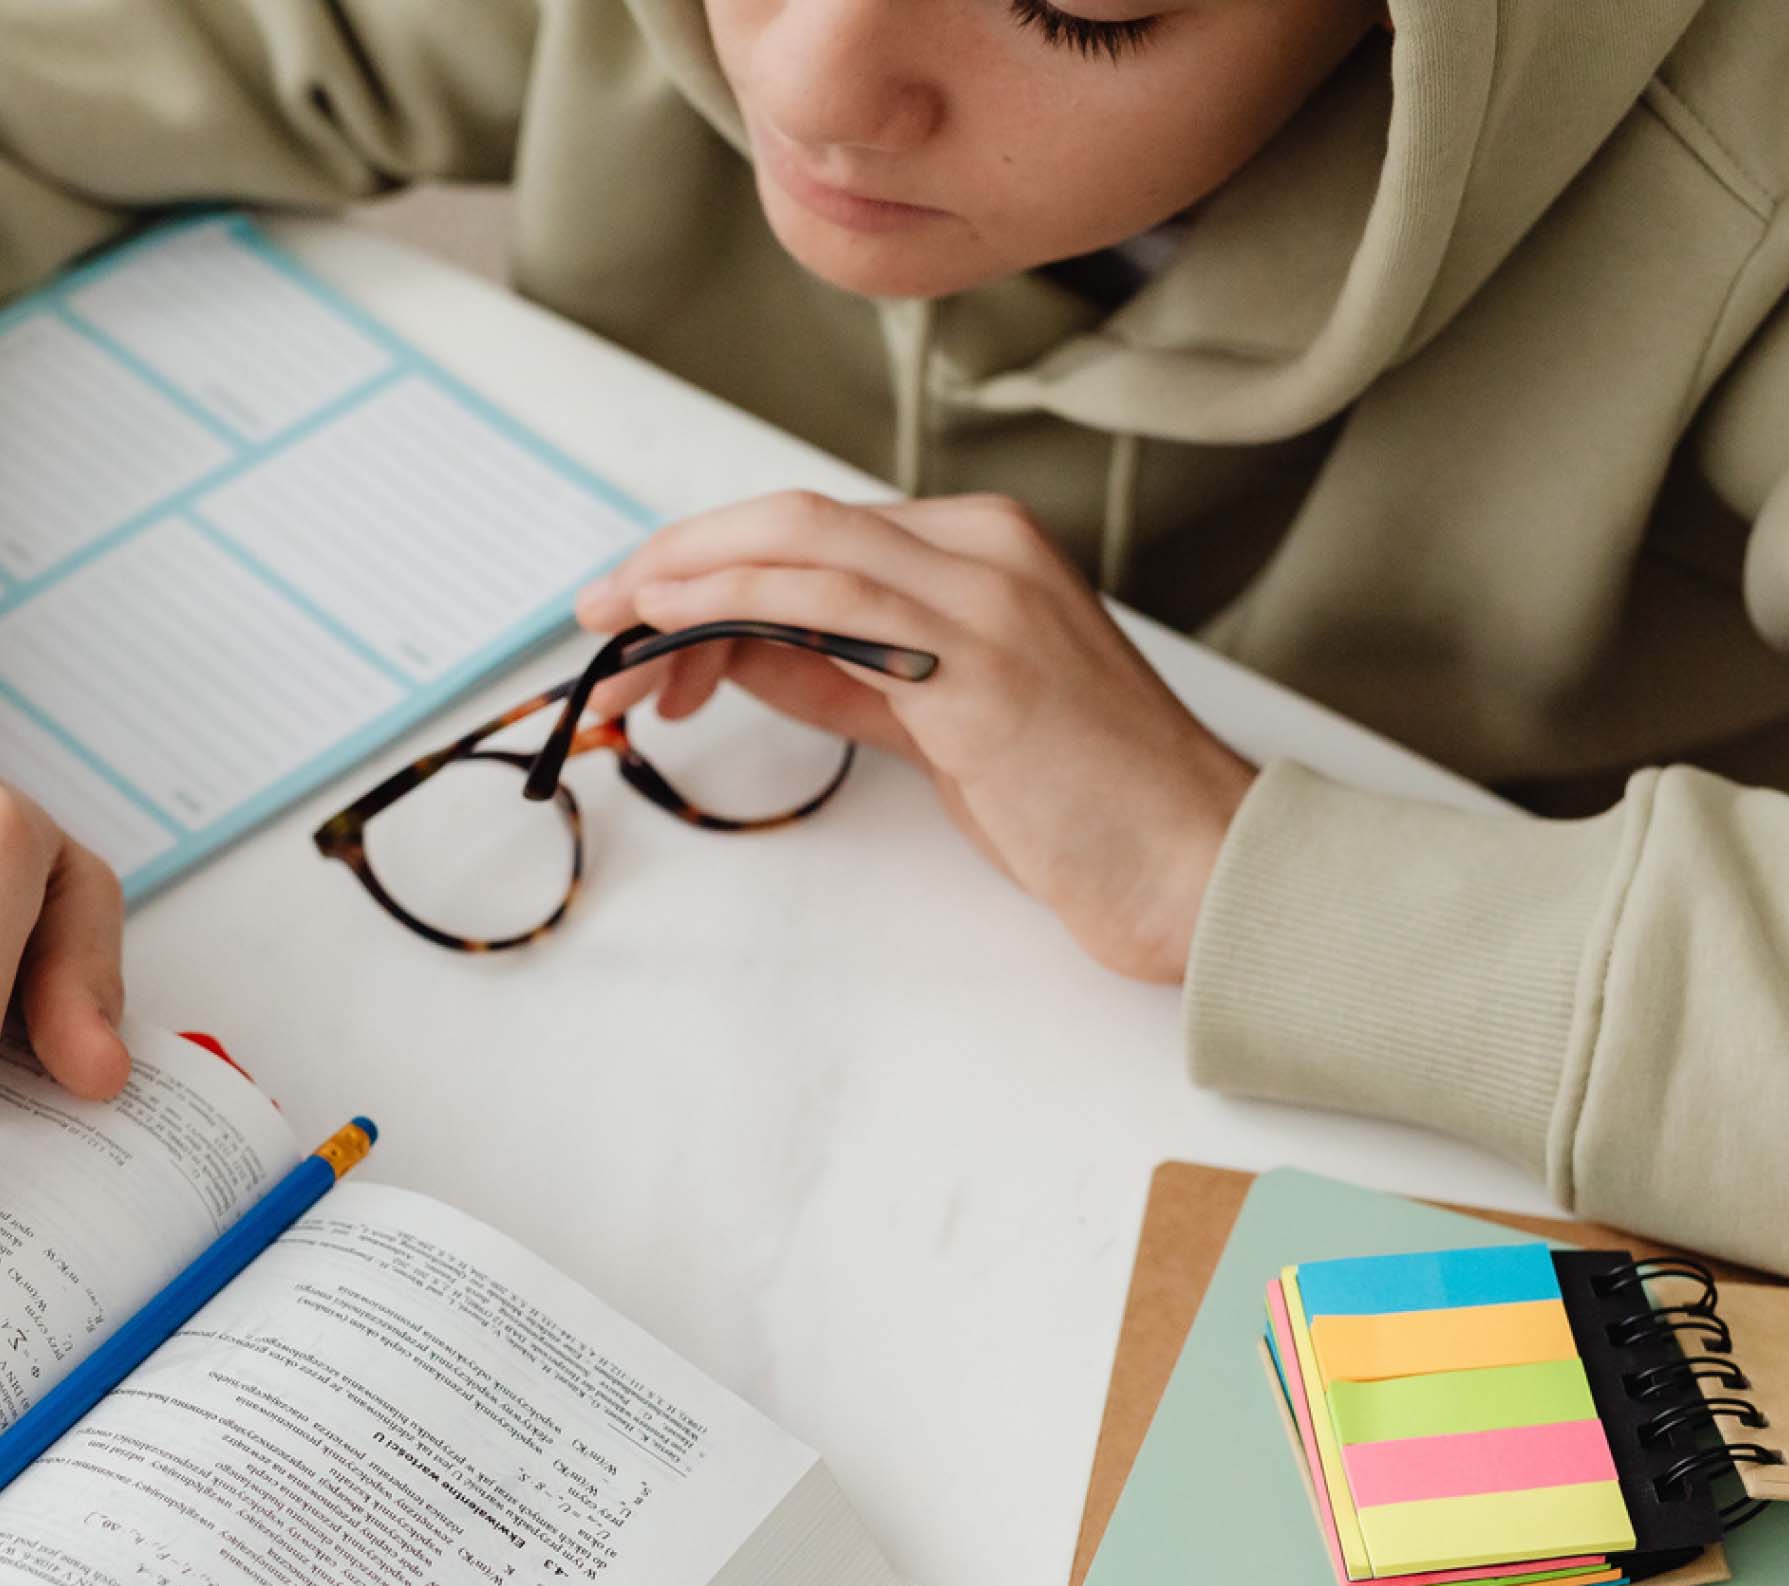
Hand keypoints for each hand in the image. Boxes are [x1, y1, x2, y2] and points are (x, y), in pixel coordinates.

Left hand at [573, 493, 1253, 981]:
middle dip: (677, 558)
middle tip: (596, 611)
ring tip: (615, 633)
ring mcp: (986, 595)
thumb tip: (737, 651)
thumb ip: (845, 673)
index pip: (816, 530)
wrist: (1192, 861)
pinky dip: (736, 601)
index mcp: (985, 549)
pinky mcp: (978, 662)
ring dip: (685, 582)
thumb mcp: (938, 722)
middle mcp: (986, 548)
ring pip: (800, 543)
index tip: (639, 611)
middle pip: (792, 520)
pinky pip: (830, 603)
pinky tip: (675, 627)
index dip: (710, 561)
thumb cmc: (1079, 804)